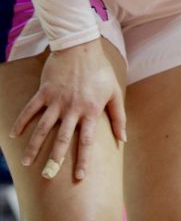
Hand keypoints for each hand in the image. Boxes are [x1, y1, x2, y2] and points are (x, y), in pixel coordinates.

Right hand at [9, 38, 125, 180]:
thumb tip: (122, 139)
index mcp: (91, 110)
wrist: (81, 48)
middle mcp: (73, 109)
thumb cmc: (100, 71)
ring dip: (34, 146)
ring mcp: (57, 101)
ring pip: (43, 128)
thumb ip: (118, 117)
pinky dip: (21, 122)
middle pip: (63, 139)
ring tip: (28, 162)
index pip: (87, 141)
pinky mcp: (44, 92)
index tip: (80, 177)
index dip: (84, 160)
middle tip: (48, 176)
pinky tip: (14, 135)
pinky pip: (30, 110)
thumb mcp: (114, 92)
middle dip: (55, 159)